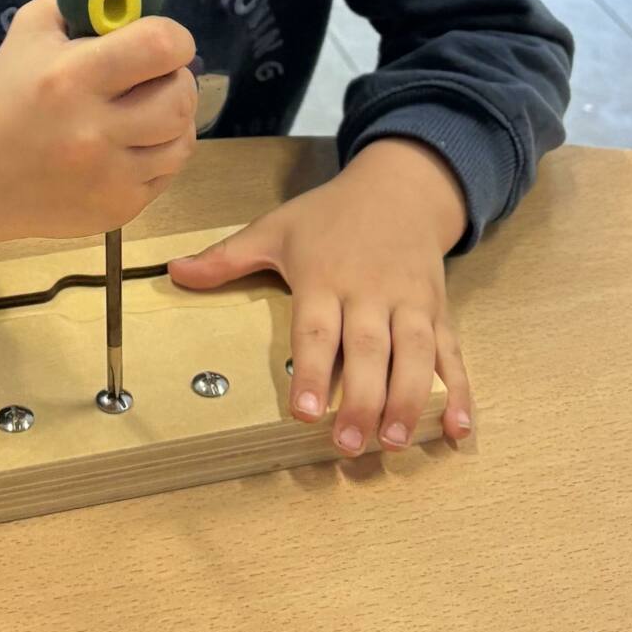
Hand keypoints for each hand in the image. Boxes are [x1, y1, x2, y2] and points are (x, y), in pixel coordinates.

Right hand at [0, 0, 197, 257]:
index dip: (175, 38)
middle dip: (176, 80)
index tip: (164, 41)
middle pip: (180, 98)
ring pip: (182, 140)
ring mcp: (107, 177)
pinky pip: (167, 173)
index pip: (161, 46)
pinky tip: (129, 144)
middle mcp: (93, 131)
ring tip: (145, 110)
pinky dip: (157, 154)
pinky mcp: (117, 210)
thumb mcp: (30, 30)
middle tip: (157, 77)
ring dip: (173, 119)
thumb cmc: (6, 92)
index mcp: (71, 77)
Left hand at [167, 138, 473, 452]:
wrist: (402, 185)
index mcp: (326, 276)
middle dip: (362, 398)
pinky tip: (458, 428)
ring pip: (413, 354)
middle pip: (368, 348)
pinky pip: (451, 353)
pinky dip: (459, 391)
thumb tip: (172, 272)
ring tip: (395, 443)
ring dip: (408, 400)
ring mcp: (410, 303)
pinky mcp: (438, 312)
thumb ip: (227, 258)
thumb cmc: (332, 215)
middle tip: (351, 445)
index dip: (309, 370)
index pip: (317, 328)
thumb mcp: (276, 228)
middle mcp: (370, 291)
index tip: (302, 412)